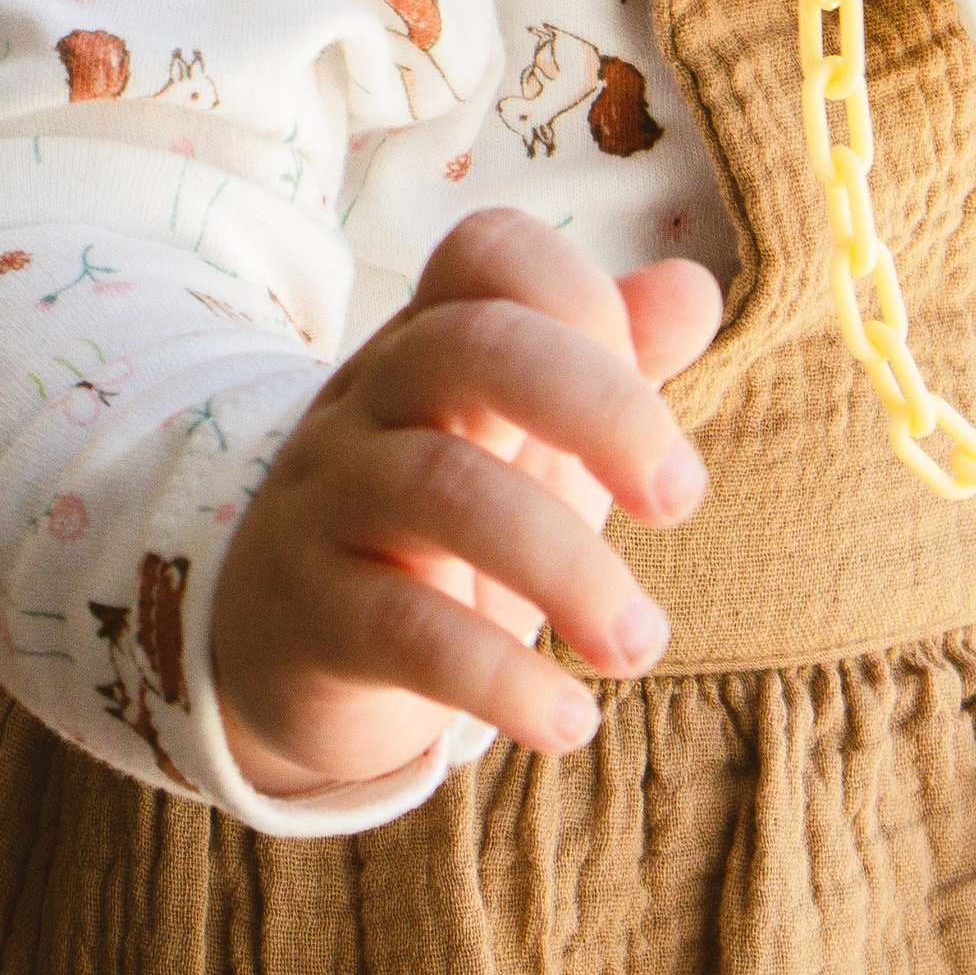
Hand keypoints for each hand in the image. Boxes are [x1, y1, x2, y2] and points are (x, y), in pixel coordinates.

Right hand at [210, 206, 721, 794]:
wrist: (282, 645)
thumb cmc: (436, 522)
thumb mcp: (525, 436)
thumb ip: (609, 360)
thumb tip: (693, 288)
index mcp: (432, 339)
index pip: (491, 252)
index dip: (589, 302)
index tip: (654, 423)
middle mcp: (373, 398)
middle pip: (476, 345)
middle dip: (605, 409)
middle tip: (683, 501)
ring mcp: (329, 500)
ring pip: (445, 488)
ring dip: (572, 570)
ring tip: (638, 644)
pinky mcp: (306, 613)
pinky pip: (403, 629)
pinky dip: (501, 678)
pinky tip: (567, 722)